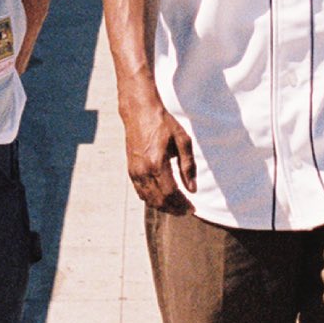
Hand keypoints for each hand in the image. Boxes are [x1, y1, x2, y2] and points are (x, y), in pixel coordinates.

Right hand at [122, 92, 196, 213]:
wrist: (140, 112)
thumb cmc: (163, 123)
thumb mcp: (183, 141)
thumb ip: (188, 166)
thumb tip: (192, 189)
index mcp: (158, 163)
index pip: (171, 193)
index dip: (182, 204)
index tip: (192, 208)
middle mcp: (144, 170)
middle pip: (159, 200)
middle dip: (174, 209)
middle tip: (186, 210)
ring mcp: (135, 171)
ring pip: (149, 199)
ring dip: (163, 206)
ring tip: (176, 207)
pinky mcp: (131, 170)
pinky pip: (140, 192)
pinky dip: (151, 200)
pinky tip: (162, 199)